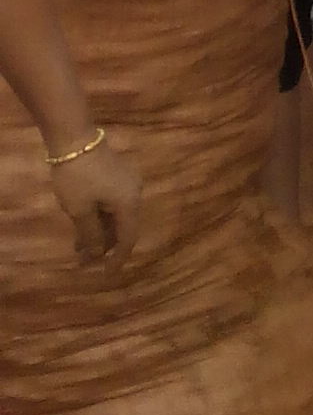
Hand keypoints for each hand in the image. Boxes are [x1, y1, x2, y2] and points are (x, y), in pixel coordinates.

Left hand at [45, 134, 142, 264]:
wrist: (75, 139)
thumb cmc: (78, 178)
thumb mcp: (81, 211)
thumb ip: (92, 236)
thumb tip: (98, 254)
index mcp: (130, 203)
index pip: (128, 238)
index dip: (118, 258)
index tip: (106, 275)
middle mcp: (134, 194)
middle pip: (123, 227)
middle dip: (104, 247)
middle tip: (85, 263)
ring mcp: (126, 183)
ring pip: (115, 216)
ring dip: (99, 233)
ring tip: (78, 248)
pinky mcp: (117, 175)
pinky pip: (112, 204)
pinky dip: (100, 218)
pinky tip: (83, 226)